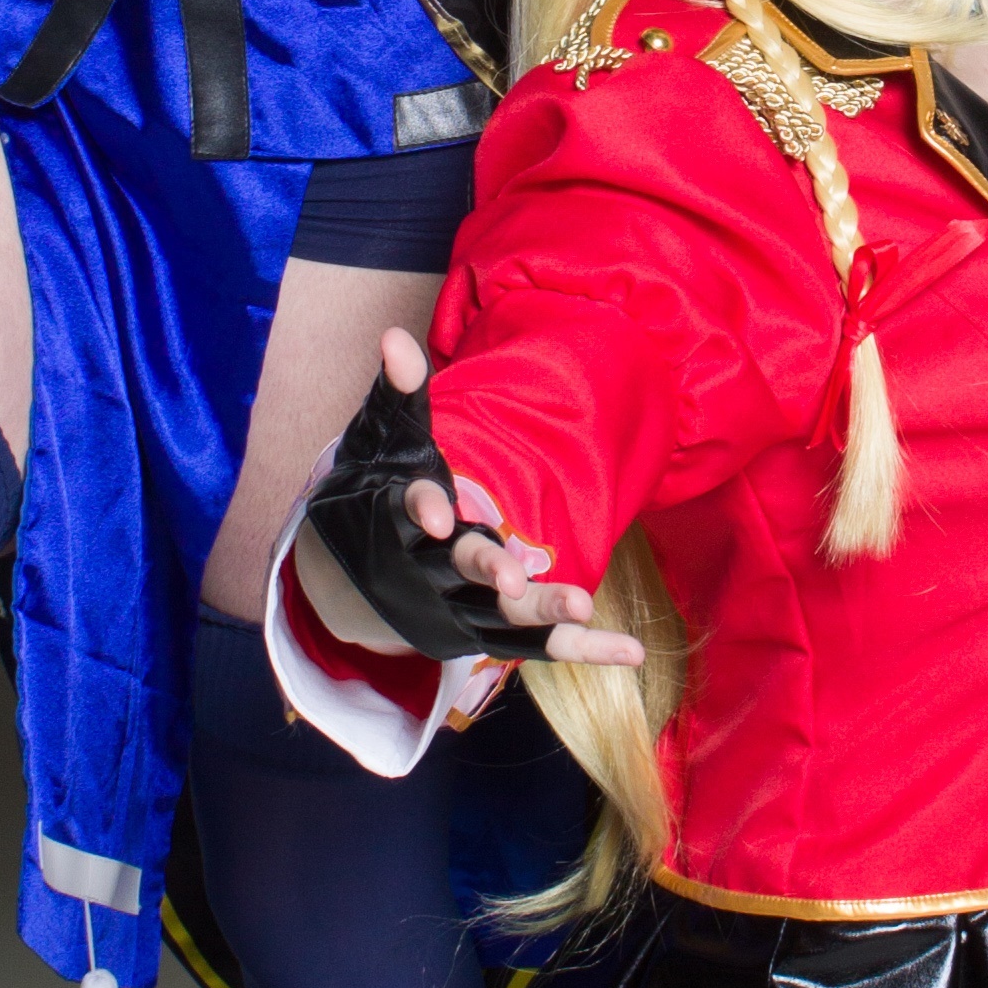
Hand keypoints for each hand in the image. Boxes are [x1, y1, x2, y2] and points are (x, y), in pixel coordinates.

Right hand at [375, 330, 643, 664]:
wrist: (355, 577)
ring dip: (543, 610)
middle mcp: (433, 567)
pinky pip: (539, 644)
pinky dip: (584, 650)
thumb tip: (396, 335)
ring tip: (584, 605)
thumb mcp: (384, 439)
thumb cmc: (380, 492)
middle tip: (510, 577)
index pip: (413, 511)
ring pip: (504, 613)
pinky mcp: (487, 632)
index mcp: (405, 517)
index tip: (435, 516)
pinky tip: (632, 652)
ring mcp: (461, 605)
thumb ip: (399, 391)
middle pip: (462, 568)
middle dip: (487, 568)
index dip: (424, 511)